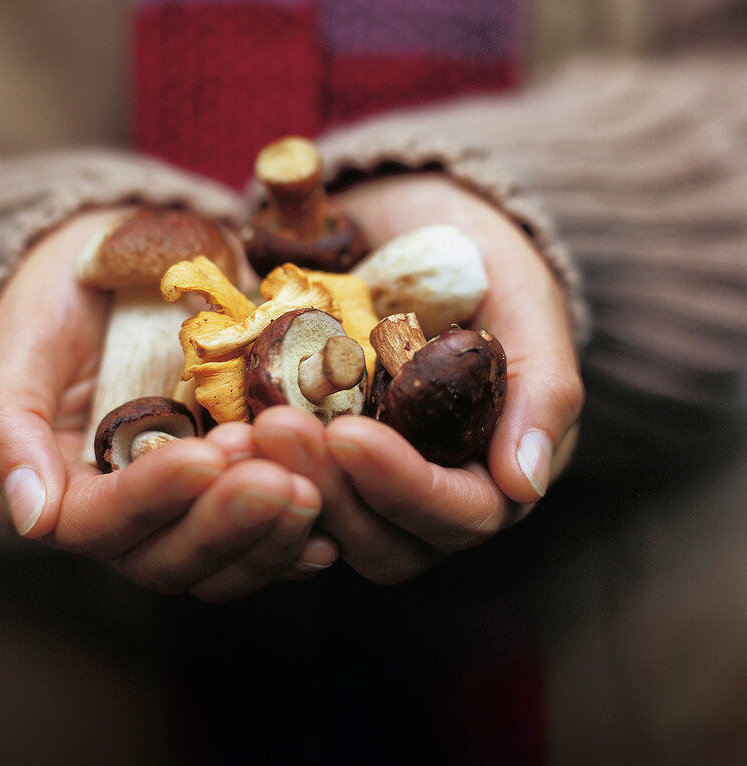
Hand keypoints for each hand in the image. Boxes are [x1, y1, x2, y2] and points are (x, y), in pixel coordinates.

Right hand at [0, 207, 333, 600]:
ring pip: (225, 563)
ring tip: (312, 487)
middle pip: (171, 560)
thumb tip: (30, 518)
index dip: (154, 498)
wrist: (123, 272)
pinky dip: (299, 538)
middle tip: (281, 481)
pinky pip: (266, 540)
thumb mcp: (21, 345)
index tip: (206, 455)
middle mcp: (127, 520)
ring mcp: (186, 513)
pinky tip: (333, 525)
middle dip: (227, 524)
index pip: (102, 523)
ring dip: (270, 535)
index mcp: (63, 495)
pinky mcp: (233, 498)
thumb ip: (7, 428)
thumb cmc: (60, 301)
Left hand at [251, 173, 583, 583]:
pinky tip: (223, 438)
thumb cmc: (483, 261)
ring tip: (249, 430)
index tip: (349, 435)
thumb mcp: (526, 303)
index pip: (459, 514)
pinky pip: (284, 499)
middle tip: (279, 427)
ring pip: (329, 533)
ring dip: (288, 488)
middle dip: (332, 493)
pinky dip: (254, 477)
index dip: (404, 487)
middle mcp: (431, 497)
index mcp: (494, 473)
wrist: (411, 222)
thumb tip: (525, 484)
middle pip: (387, 544)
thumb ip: (541, 389)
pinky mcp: (315, 467)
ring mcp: (367, 488)